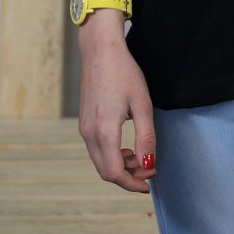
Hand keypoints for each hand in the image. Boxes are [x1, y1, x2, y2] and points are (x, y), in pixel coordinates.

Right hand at [78, 33, 156, 192]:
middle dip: (128, 176)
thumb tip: (149, 164)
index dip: (132, 183)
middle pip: (106, 172)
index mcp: (104, 132)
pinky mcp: (84, 121)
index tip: (149, 183)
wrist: (101, 50)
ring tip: (140, 155)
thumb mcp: (143, 104)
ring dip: (120, 166)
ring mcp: (83, 128)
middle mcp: (89, 134)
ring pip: (100, 161)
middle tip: (149, 169)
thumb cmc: (124, 73)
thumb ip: (146, 137)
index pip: (114, 173)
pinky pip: (96, 149)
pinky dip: (111, 155)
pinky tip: (126, 145)